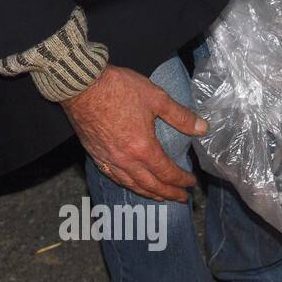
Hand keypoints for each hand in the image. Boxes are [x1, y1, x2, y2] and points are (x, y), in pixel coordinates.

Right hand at [62, 64, 207, 202]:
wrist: (79, 83)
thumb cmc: (117, 88)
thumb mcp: (156, 98)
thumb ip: (181, 116)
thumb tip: (203, 128)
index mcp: (143, 148)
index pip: (167, 173)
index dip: (181, 180)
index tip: (191, 183)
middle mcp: (126, 160)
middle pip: (151, 185)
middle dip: (169, 193)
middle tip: (181, 199)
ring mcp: (108, 159)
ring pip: (132, 184)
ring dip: (149, 193)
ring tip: (160, 197)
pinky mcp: (95, 153)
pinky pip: (113, 177)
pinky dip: (126, 184)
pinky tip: (131, 184)